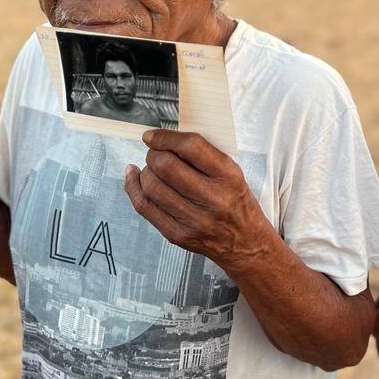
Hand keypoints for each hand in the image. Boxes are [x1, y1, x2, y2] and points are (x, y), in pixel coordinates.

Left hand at [123, 129, 271, 269]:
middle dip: (153, 154)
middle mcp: (212, 198)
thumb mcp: (233, 173)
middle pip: (166, 166)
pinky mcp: (177, 234)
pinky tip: (134, 177)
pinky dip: (133, 187)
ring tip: (152, 169)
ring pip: (152, 186)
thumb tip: (166, 139)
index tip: (152, 136)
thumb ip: (204, 155)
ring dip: (146, 171)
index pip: (191, 147)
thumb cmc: (236, 202)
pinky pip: (144, 207)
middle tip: (155, 153)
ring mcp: (193, 219)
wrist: (245, 242)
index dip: (165, 137)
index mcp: (228, 177)